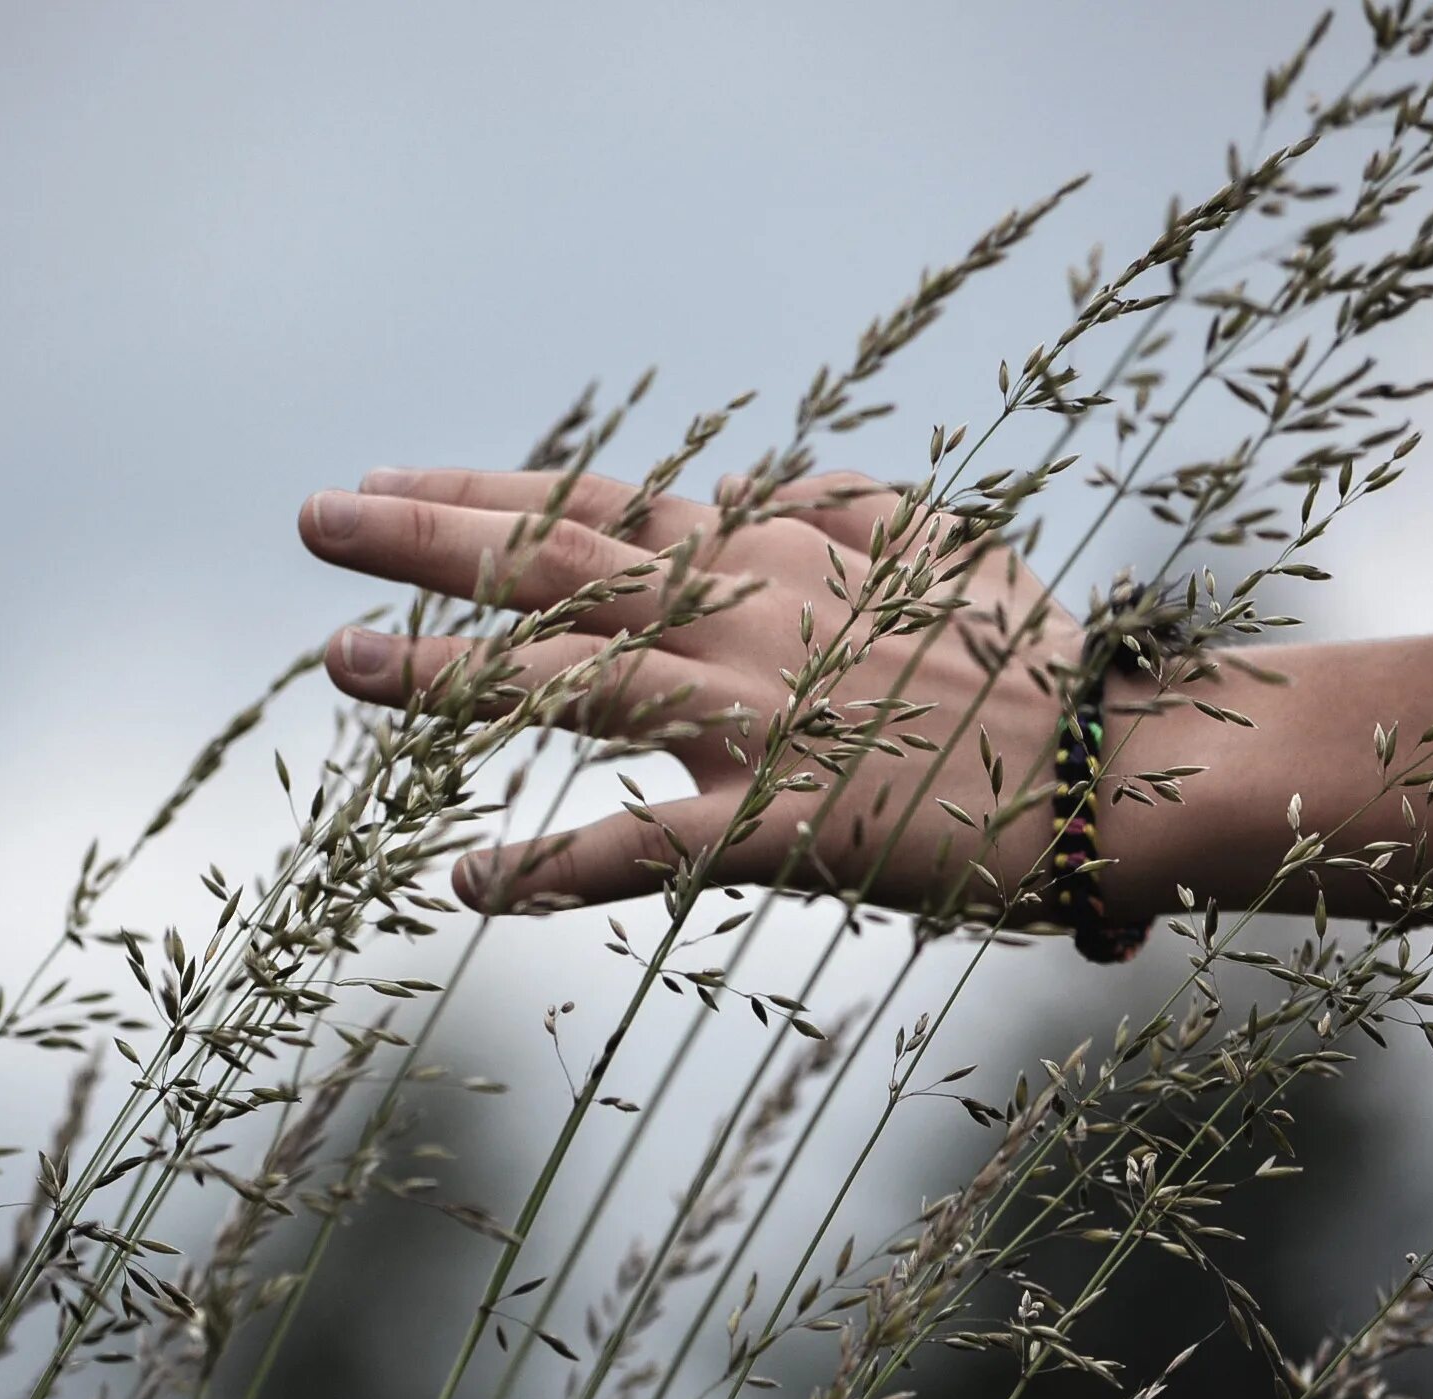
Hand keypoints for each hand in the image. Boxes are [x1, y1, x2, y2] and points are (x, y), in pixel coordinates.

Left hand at [297, 466, 1086, 916]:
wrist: (1117, 767)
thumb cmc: (1039, 663)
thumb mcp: (947, 546)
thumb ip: (851, 509)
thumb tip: (783, 485)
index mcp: (778, 553)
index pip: (600, 507)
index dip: (486, 491)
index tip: (394, 480)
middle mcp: (746, 615)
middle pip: (556, 563)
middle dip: (424, 538)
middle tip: (316, 519)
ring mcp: (754, 716)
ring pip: (566, 680)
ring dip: (445, 673)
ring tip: (341, 663)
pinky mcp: (777, 823)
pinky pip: (632, 848)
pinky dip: (542, 869)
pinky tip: (462, 885)